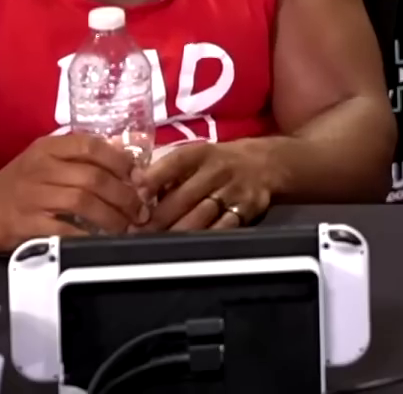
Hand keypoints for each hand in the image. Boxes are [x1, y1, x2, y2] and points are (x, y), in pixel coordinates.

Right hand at [0, 134, 148, 253]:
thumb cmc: (15, 185)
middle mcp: (41, 167)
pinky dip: (88, 235)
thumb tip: (127, 164)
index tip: (139, 178)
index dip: (120, 161)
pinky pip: (64, 228)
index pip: (91, 145)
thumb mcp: (45, 161)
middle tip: (140, 211)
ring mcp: (32, 195)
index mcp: (49, 148)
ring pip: (83, 200)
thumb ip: (79, 160)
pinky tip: (100, 240)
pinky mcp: (24, 223)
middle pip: (94, 176)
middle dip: (124, 195)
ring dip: (112, 216)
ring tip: (126, 226)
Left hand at [140, 140, 277, 232]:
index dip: (154, 178)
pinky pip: (224, 227)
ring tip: (157, 243)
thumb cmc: (220, 163)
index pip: (175, 162)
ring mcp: (236, 189)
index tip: (135, 195)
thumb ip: (169, 173)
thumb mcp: (198, 157)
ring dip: (177, 231)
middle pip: (185, 195)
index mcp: (202, 153)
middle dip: (158, 217)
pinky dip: (205, 238)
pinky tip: (190, 248)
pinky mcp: (249, 208)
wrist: (268, 164)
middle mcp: (219, 169)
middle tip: (137, 232)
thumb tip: (135, 193)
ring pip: (202, 214)